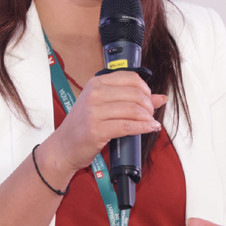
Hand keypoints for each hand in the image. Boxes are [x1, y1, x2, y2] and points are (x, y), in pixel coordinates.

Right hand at [41, 71, 166, 177]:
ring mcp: (94, 112)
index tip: (149, 99)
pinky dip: (143, 127)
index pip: (130, 78)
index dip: (146, 89)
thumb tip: (161, 98)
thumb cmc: (83, 126)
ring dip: (148, 117)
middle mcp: (94, 94)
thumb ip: (131, 99)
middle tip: (150, 114)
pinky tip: (150, 128)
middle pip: (134, 94)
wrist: (64, 146)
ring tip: (150, 122)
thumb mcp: (104, 106)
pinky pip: (128, 126)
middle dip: (149, 105)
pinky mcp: (96, 130)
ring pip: (133, 110)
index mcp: (96, 83)